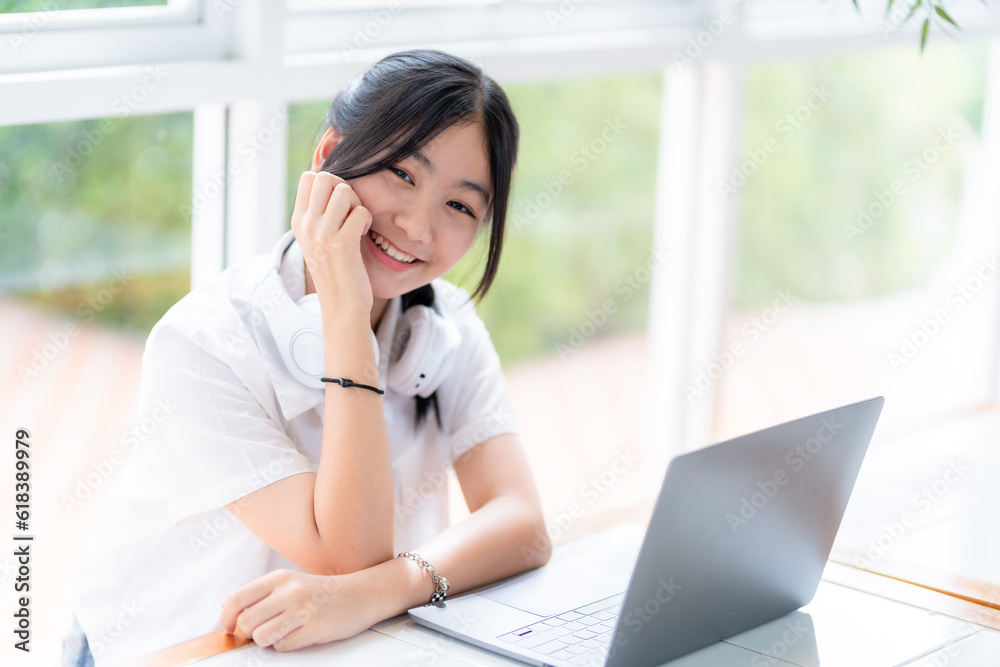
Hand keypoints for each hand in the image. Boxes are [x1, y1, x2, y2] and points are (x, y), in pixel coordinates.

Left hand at [220, 569, 380, 650]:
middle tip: (264, 630)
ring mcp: (303, 610)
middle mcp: (289, 592)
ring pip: (263, 637)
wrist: (360, 594)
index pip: (237, 600)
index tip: (230, 627)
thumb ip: (258, 594)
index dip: (227, 619)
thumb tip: (225, 606)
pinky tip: (300, 634)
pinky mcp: (316, 628)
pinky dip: (287, 645)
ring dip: (269, 640)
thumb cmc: (322, 591)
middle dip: (251, 633)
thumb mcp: (289, 583)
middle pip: (247, 623)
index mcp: (279, 579)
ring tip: (283, 632)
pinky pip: (284, 646)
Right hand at [291, 171, 373, 317]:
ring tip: (357, 223)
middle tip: (350, 210)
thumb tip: (333, 184)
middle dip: (344, 187)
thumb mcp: (318, 240)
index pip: (309, 178)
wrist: (341, 306)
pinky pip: (361, 212)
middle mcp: (307, 225)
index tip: (339, 205)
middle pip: (325, 177)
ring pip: (344, 190)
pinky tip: (363, 235)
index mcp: (299, 222)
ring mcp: (323, 234)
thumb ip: (320, 214)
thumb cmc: (336, 271)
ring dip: (357, 203)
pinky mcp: (343, 244)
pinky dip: (367, 220)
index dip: (331, 183)